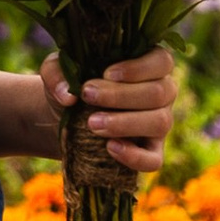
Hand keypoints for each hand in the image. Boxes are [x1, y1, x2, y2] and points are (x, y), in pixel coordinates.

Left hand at [44, 47, 177, 177]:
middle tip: (87, 95)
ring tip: (92, 124)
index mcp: (150, 64)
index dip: (138, 68)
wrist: (65, 116)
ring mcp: (160, 122)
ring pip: (160, 122)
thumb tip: (67, 95)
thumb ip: (56, 72)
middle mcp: (162, 92)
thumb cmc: (72, 84)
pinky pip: (154, 159)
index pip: (162, 60)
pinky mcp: (151, 151)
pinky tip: (110, 148)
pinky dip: (134, 156)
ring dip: (126, 123)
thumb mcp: (58, 70)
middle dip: (121, 95)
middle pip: (160, 92)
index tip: (106, 73)